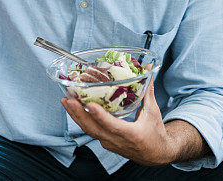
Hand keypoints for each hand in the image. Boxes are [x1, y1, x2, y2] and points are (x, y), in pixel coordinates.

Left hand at [60, 78, 177, 166]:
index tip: (90, 105)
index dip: (100, 116)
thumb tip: (147, 68)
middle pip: (93, 129)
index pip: (113, 126)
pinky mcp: (105, 142)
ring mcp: (109, 143)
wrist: (156, 154)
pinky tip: (74, 108)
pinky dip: (81, 119)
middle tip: (68, 99)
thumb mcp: (153, 111)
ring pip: (89, 131)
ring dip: (76, 116)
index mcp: (132, 134)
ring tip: (66, 101)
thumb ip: (148, 89)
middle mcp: (117, 141)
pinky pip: (90, 131)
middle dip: (79, 114)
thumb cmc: (155, 133)